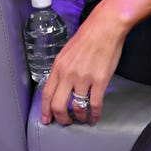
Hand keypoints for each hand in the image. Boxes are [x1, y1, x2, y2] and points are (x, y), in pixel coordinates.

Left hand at [39, 2, 128, 126]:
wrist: (105, 27)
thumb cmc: (87, 37)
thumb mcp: (66, 53)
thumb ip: (62, 70)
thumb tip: (60, 86)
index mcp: (58, 66)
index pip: (47, 93)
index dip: (46, 109)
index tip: (46, 119)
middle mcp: (68, 74)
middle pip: (58, 105)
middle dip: (61, 118)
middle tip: (65, 122)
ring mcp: (84, 78)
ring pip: (77, 107)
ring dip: (79, 117)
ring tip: (82, 118)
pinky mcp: (99, 81)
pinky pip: (95, 104)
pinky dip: (94, 114)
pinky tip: (95, 117)